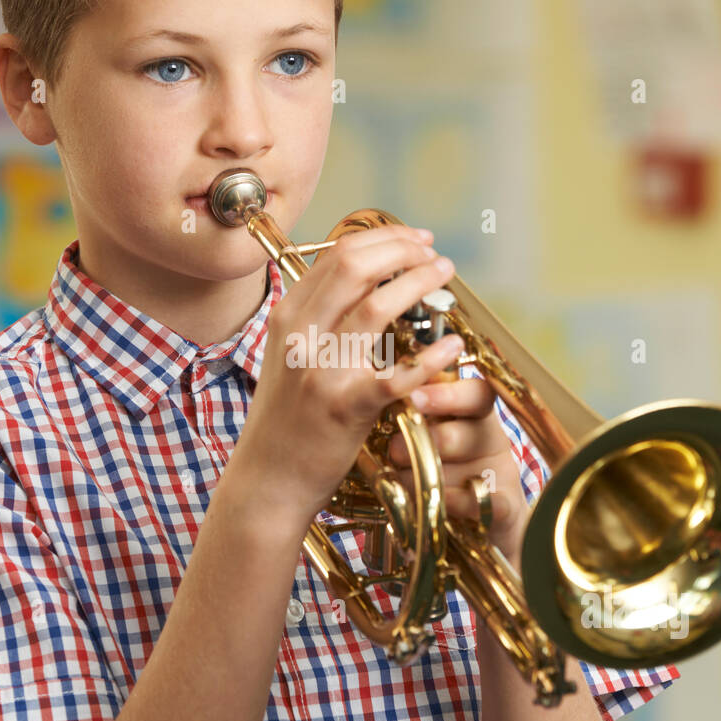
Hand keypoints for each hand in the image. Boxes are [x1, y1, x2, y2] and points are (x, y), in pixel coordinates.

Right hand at [233, 225, 466, 524]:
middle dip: (403, 249)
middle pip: (356, 266)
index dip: (384, 238)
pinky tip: (452, 345)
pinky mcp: (347, 407)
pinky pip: (398, 373)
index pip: (337, 255)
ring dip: (420, 283)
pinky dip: (431, 355)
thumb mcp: (288, 358)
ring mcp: (322, 371)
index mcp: (287, 318)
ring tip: (445, 278)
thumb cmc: (285, 422)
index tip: (414, 239)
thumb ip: (317, 320)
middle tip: (433, 252)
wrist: (267, 481)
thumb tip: (362, 283)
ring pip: (378, 307)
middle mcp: (301, 336)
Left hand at [387, 370, 530, 567]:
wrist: (475, 531)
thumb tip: (381, 392)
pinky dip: (460, 503)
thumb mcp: (423, 440)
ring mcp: (502, 473)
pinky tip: (440, 503)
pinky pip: (486, 501)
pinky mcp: (507, 508)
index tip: (413, 397)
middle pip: (467, 431)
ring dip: (430, 479)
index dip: (446, 394)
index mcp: (472, 415)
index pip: (474, 392)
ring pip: (467, 469)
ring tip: (401, 484)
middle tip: (394, 451)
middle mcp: (490, 439)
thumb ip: (412, 416)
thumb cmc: (437, 473)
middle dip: (426, 441)